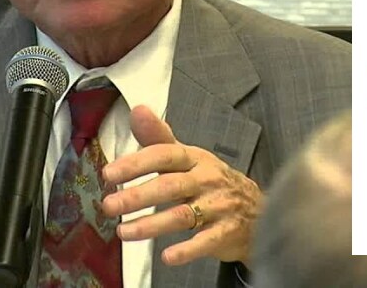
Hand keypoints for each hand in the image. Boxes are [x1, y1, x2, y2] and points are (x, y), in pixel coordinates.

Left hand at [101, 106, 263, 266]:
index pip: (163, 156)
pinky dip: (187, 250)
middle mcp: (207, 180)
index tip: (109, 173)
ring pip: (182, 215)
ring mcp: (219, 206)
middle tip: (109, 205)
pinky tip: (167, 257)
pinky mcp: (227, 232)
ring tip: (124, 231)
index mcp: (195, 158)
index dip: (136, 164)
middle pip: (169, 186)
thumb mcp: (188, 157)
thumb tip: (137, 110)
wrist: (258, 210)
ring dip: (151, 225)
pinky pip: (205, 242)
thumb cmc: (211, 181)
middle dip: (137, 196)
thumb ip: (158, 137)